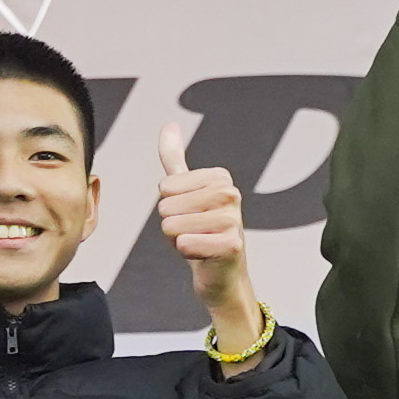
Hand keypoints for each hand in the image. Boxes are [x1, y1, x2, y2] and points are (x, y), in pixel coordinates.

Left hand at [157, 162, 266, 356]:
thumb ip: (174, 158)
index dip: (169, 206)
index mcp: (220, 177)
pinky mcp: (232, 245)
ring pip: (173, 226)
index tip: (189, 214)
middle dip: (171, 225)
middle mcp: (231, 194)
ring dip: (178, 240)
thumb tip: (169, 125)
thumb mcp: (185, 191)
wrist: (222, 273)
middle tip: (193, 232)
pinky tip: (203, 255)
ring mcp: (233, 219)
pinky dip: (187, 253)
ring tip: (197, 242)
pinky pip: (185, 245)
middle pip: (166, 206)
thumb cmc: (201, 230)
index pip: (165, 187)